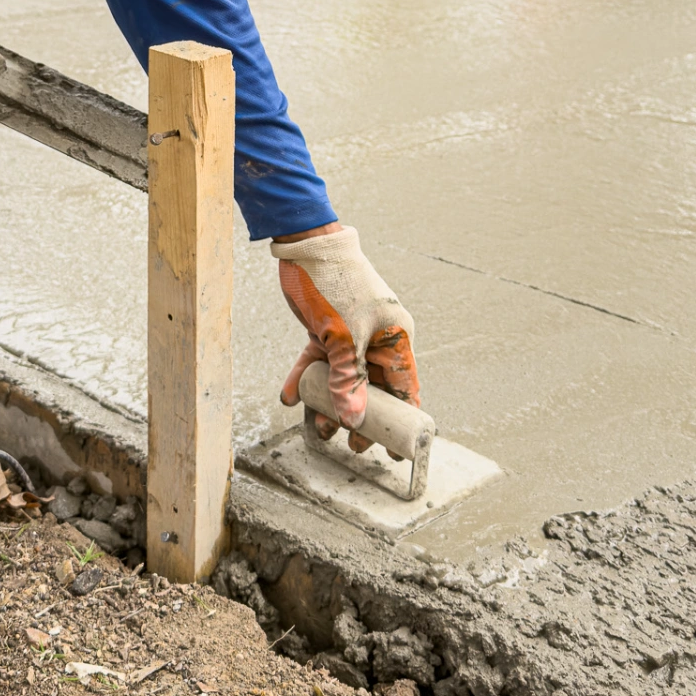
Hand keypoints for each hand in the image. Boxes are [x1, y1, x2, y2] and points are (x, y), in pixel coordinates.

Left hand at [272, 226, 418, 453]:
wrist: (305, 246)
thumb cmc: (336, 283)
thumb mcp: (342, 336)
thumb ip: (348, 378)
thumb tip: (354, 419)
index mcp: (394, 337)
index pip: (405, 386)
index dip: (402, 419)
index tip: (395, 449)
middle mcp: (375, 339)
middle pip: (372, 388)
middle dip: (360, 416)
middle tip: (350, 443)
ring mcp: (350, 335)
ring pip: (344, 379)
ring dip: (330, 402)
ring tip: (317, 426)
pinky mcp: (326, 330)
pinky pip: (319, 362)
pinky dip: (305, 378)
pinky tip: (290, 395)